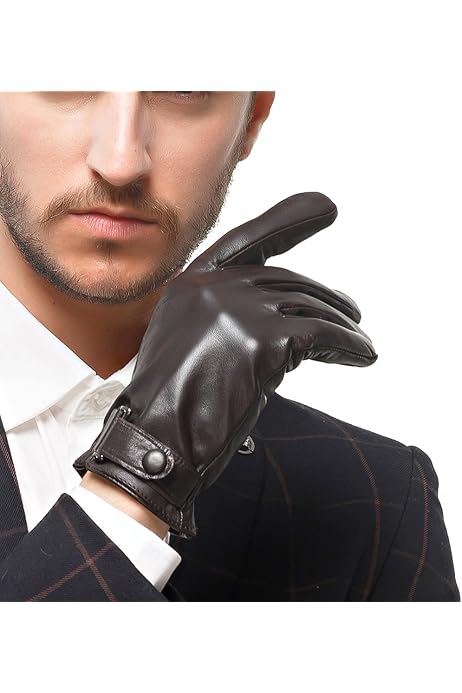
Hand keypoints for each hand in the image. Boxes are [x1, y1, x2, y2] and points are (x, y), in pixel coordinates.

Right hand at [74, 192, 377, 537]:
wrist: (158, 440)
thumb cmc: (172, 405)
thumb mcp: (188, 343)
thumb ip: (223, 317)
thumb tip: (282, 318)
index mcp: (191, 283)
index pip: (248, 240)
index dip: (290, 221)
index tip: (324, 207)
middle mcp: (214, 286)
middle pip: (287, 281)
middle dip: (326, 298)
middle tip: (351, 313)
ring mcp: (238, 309)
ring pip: (309, 306)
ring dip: (342, 325)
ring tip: (359, 342)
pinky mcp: (263, 339)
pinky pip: (322, 334)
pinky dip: (348, 345)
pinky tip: (361, 354)